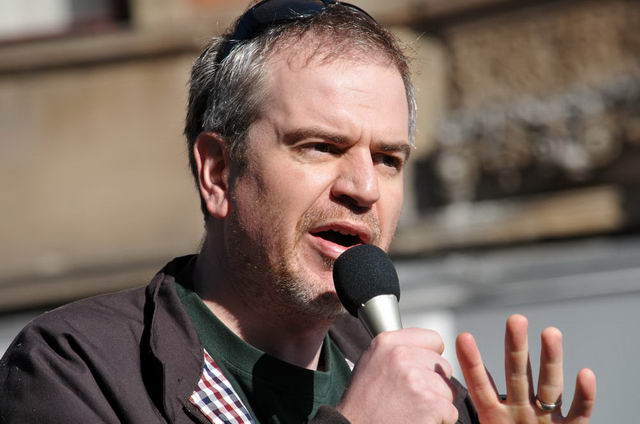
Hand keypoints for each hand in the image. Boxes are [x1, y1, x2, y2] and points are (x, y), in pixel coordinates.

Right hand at [338, 328, 458, 423]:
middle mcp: (402, 356)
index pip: (433, 339)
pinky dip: (439, 421)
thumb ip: (397, 350)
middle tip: (410, 396)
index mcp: (388, 343)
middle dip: (433, 383)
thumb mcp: (371, 363)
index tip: (418, 370)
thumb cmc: (362, 405)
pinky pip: (450, 411)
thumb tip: (425, 348)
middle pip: (443, 366)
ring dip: (436, 403)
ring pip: (449, 390)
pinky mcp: (431, 404)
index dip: (428, 358)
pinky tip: (416, 420)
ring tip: (411, 410)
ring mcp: (417, 380)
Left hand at [456, 314, 595, 422]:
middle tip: (514, 318)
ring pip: (548, 386)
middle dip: (516, 347)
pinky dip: (584, 395)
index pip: (480, 386)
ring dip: (551, 360)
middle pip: (517, 375)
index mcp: (494, 415)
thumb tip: (429, 413)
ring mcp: (544, 419)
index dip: (472, 363)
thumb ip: (458, 419)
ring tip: (550, 332)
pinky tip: (585, 374)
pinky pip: (578, 413)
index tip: (463, 337)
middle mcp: (520, 410)